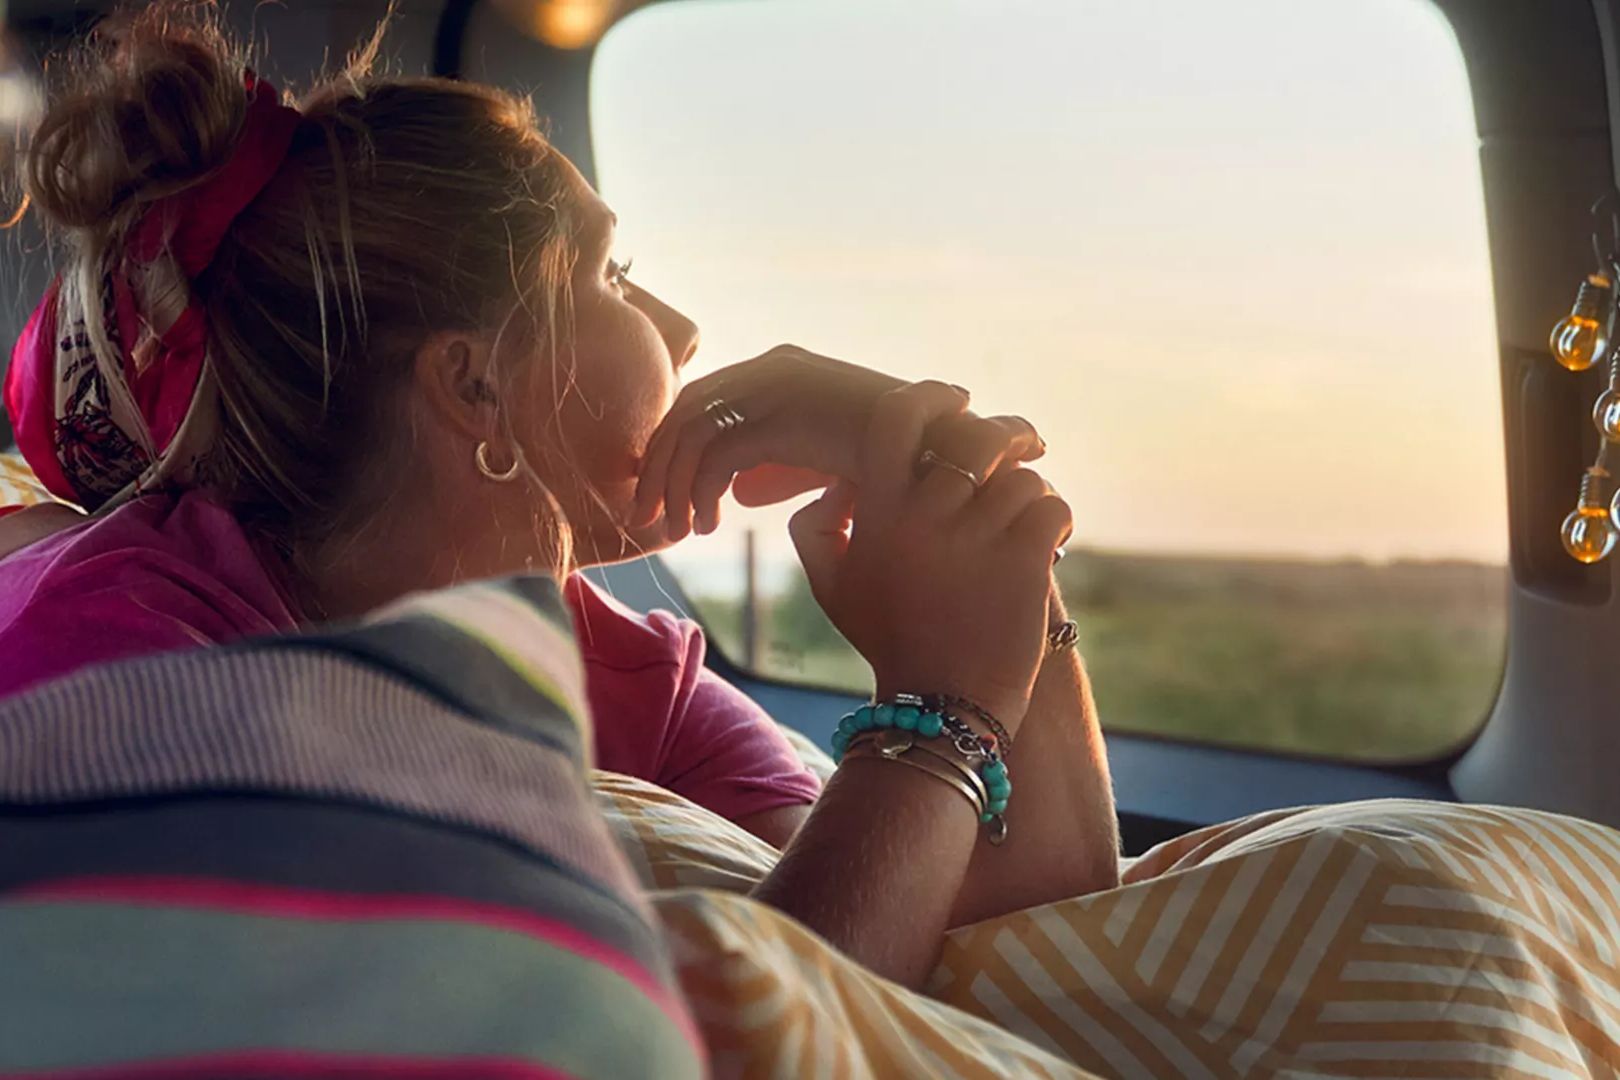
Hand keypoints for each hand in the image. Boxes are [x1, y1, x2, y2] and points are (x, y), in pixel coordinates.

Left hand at [631, 344, 1044, 541]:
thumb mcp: (827, 454)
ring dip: (673, 487)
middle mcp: (772, 367)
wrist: (943, 453)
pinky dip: (700, 494)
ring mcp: (776, 388)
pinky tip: (708, 527)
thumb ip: (781, 461)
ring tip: (677, 532)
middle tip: (648, 518)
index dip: (674, 446)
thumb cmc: (894, 462)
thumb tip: (742, 488)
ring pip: (691, 435)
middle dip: (659, 468)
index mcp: (781, 366)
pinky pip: (715, 458)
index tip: (664, 492)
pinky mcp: (781, 418)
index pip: (704, 398)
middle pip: (686, 412)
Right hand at [789, 381, 1071, 730]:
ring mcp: (976, 536)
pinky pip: (1051, 505)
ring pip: (1019, 476)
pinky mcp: (1023, 560)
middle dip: (1006, 435)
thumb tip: (837, 484)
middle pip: (974, 436)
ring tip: (1024, 525)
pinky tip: (1050, 546)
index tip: (955, 399)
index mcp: (880, 511)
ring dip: (1028, 494)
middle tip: (1023, 444)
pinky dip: (1057, 521)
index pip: (898, 418)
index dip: (930, 396)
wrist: (942, 706)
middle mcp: (925, 515)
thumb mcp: (833, 587)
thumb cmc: (890, 640)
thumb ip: (816, 529)